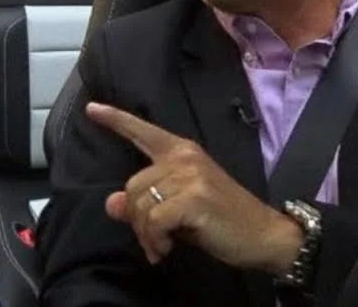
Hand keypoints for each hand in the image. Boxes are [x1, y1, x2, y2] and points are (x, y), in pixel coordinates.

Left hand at [86, 101, 302, 274]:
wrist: (265, 235)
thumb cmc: (223, 220)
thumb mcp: (179, 208)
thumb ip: (146, 202)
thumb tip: (111, 204)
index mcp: (182, 152)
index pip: (143, 131)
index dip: (115, 120)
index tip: (91, 108)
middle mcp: (184, 157)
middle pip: (132, 185)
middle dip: (136, 220)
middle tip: (153, 240)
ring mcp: (190, 176)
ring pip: (140, 204)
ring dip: (145, 234)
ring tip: (160, 247)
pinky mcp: (194, 198)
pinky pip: (153, 220)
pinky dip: (155, 239)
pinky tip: (167, 249)